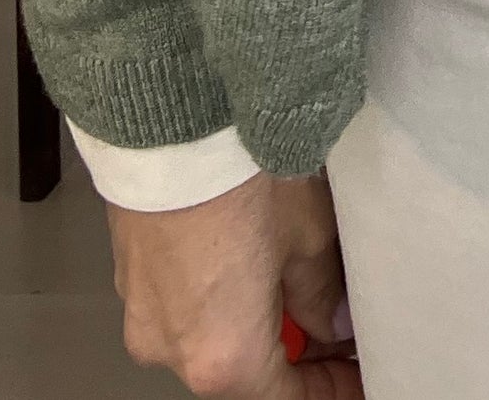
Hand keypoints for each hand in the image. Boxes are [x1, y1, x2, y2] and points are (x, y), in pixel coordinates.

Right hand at [108, 170, 360, 397]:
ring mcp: (143, 313)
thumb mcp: (308, 235)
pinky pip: (182, 303)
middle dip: (295, 352)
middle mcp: (171, 349)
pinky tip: (253, 255)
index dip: (331, 388)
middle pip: (244, 373)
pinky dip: (220, 295)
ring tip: (302, 278)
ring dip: (255, 320)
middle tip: (339, 325)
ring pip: (211, 336)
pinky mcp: (131, 273)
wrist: (174, 115)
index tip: (358, 371)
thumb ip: (323, 294)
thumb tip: (333, 321)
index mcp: (222, 357)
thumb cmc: (237, 174)